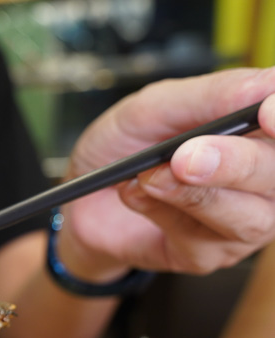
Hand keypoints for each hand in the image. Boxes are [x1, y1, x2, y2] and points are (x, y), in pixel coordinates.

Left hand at [58, 66, 274, 280]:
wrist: (81, 195)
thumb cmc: (124, 147)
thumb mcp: (154, 106)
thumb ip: (212, 96)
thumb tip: (268, 82)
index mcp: (262, 132)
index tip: (268, 113)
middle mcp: (264, 180)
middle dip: (239, 164)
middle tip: (188, 156)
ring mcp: (241, 222)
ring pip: (250, 219)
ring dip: (196, 194)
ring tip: (151, 175)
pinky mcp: (206, 256)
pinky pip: (199, 239)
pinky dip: (162, 212)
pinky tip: (135, 194)